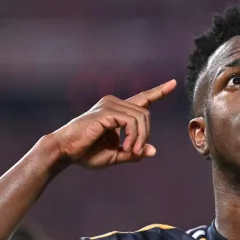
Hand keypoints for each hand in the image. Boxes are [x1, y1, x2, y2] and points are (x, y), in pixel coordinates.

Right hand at [48, 80, 175, 168]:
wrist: (65, 151)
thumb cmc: (86, 153)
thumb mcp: (115, 156)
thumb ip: (134, 152)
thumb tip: (153, 150)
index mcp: (117, 111)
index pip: (142, 99)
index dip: (159, 91)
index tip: (173, 83)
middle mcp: (114, 103)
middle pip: (146, 114)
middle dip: (146, 135)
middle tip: (135, 152)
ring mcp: (110, 104)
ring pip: (142, 117)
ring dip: (140, 138)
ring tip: (130, 152)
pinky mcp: (107, 111)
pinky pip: (132, 122)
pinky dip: (134, 136)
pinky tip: (125, 147)